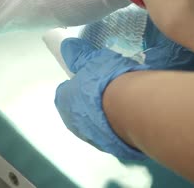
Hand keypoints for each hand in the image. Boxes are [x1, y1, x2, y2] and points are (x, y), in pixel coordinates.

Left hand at [55, 37, 148, 159]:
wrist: (130, 107)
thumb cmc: (106, 80)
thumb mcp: (93, 59)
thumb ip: (79, 55)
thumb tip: (67, 46)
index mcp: (63, 100)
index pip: (65, 91)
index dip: (78, 83)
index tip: (91, 78)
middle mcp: (72, 122)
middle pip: (79, 109)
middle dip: (91, 101)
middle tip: (108, 89)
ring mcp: (90, 137)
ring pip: (95, 124)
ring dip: (104, 116)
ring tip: (122, 102)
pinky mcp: (110, 146)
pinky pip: (111, 133)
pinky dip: (117, 126)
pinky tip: (129, 115)